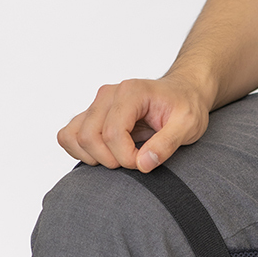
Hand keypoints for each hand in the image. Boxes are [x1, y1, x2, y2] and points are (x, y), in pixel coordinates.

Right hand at [57, 75, 210, 171]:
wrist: (182, 93)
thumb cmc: (186, 106)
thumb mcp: (188, 125)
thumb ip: (167, 144)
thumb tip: (143, 164)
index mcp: (131, 92)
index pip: (113, 132)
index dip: (127, 157)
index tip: (146, 162)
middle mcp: (108, 94)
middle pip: (89, 136)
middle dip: (110, 160)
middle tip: (134, 162)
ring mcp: (96, 104)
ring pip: (74, 136)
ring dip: (93, 157)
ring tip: (119, 158)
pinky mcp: (91, 115)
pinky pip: (68, 135)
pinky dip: (80, 151)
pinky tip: (104, 155)